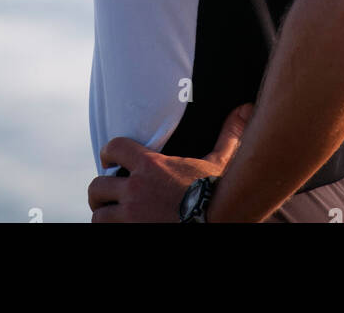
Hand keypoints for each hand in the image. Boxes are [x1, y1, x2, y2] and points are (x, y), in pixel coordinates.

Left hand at [88, 104, 252, 222]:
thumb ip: (227, 135)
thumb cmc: (217, 193)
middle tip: (107, 198)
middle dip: (100, 193)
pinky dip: (111, 231)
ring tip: (110, 218)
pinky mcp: (131, 234)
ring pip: (99, 216)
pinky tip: (121, 229)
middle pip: (97, 186)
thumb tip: (246, 108)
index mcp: (150, 166)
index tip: (110, 162)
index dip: (108, 154)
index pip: (114, 148)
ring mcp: (131, 216)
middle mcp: (135, 189)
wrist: (217, 221)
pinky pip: (106, 233)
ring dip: (103, 216)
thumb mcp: (220, 162)